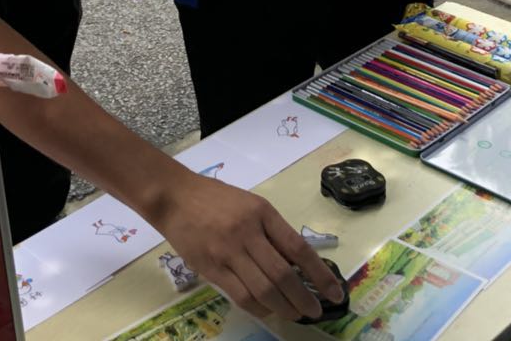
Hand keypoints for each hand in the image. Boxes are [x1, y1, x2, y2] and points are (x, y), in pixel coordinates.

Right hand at [155, 173, 342, 320]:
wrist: (175, 196)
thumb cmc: (216, 198)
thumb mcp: (251, 205)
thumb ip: (271, 232)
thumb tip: (296, 265)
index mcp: (262, 213)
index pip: (298, 249)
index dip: (321, 274)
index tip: (335, 293)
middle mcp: (248, 232)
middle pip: (283, 275)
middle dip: (304, 299)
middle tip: (315, 311)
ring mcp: (228, 252)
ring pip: (263, 290)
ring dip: (284, 308)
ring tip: (295, 315)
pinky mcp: (211, 268)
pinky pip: (241, 295)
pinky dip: (259, 308)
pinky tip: (268, 310)